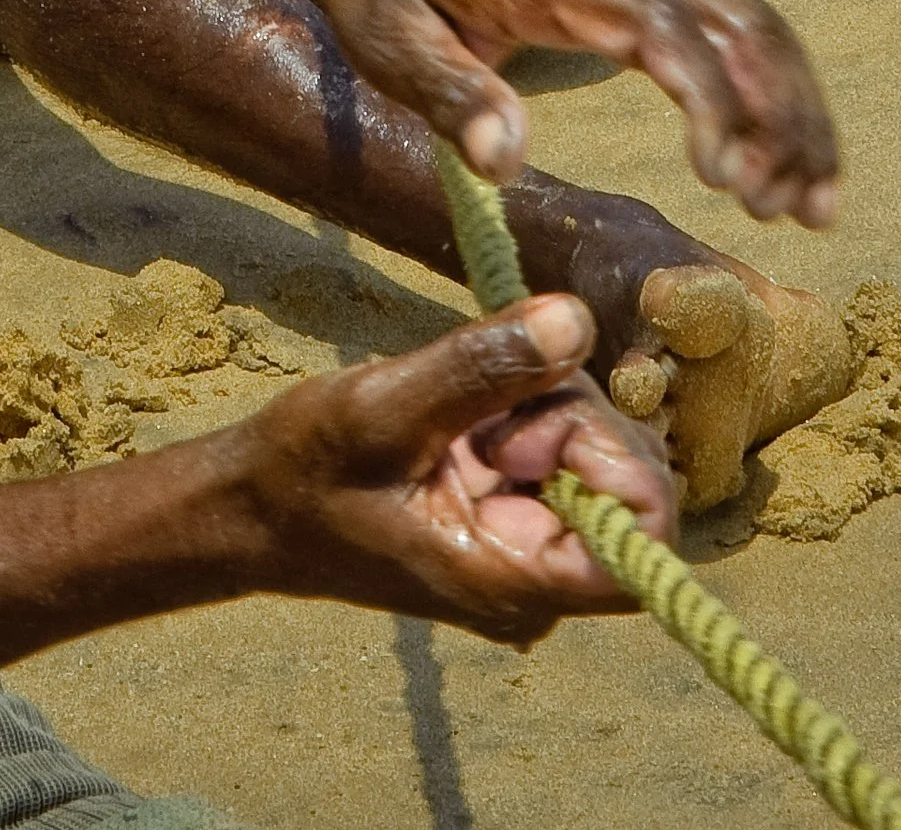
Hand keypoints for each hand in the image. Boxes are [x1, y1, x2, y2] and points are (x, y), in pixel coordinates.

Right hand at [224, 298, 675, 638]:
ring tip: (462, 416)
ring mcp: (529, 548)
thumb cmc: (306, 473)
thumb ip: (481, 368)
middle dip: (568, 417)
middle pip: (628, 483)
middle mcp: (540, 580)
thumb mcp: (384, 409)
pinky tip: (464, 421)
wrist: (256, 509)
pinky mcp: (514, 515)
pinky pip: (560, 452)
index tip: (531, 416)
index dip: (611, 457)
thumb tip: (577, 317)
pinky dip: (523, 412)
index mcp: (516, 583)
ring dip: (543, 407)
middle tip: (483, 412)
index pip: (644, 537)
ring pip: (598, 457)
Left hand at [299, 0, 838, 222]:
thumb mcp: (386, 34)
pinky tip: (787, 160)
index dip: (709, 100)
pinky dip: (777, 88)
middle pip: (740, 22)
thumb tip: (509, 164)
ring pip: (755, 21)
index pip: (663, 28)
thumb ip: (450, 93)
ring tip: (809, 207)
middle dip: (782, 117)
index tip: (723, 180)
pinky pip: (738, 21)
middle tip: (789, 212)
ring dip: (795, 109)